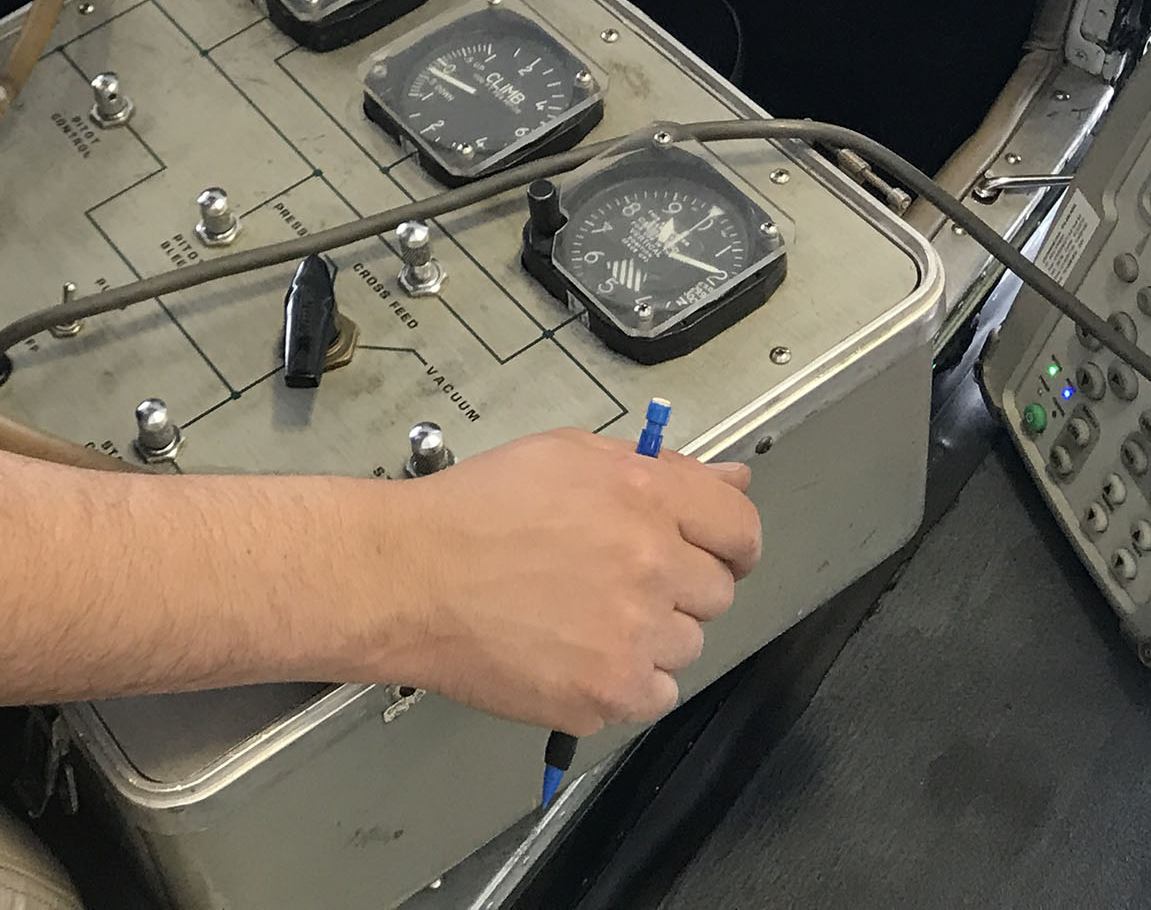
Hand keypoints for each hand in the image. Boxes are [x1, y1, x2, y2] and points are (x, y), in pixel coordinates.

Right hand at [384, 428, 759, 731]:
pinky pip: (655, 695)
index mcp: (645, 496)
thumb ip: (658, 467)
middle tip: (619, 580)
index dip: (731, 540)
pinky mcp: (608, 693)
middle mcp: (650, 564)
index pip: (741, 526)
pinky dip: (626, 681)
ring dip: (649, 635)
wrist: (409, 577)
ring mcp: (632, 635)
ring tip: (583, 614)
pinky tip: (578, 652)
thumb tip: (729, 479)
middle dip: (678, 586)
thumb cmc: (474, 512)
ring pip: (687, 646)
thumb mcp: (568, 455)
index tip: (716, 551)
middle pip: (717, 592)